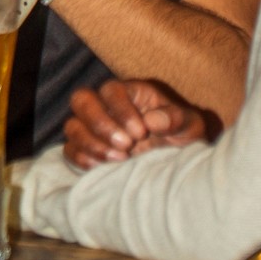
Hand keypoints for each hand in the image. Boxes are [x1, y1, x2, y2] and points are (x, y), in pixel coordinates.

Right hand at [62, 79, 211, 171]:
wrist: (178, 160)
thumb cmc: (182, 134)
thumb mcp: (189, 124)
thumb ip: (174, 118)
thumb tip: (152, 121)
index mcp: (128, 92)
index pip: (111, 90)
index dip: (121, 110)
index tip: (140, 133)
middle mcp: (104, 105)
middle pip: (81, 100)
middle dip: (99, 123)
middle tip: (126, 146)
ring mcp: (92, 128)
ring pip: (72, 126)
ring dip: (91, 143)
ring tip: (120, 159)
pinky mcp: (86, 150)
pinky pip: (70, 150)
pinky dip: (83, 159)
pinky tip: (104, 169)